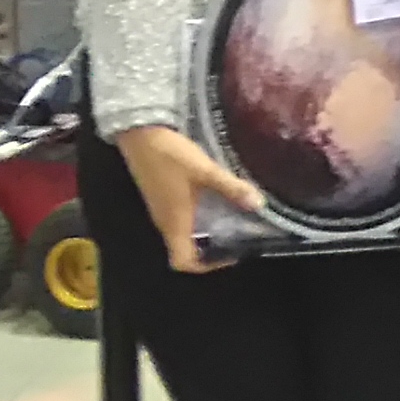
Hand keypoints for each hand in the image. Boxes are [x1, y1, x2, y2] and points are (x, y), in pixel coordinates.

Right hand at [114, 121, 263, 275]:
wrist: (140, 133)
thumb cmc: (170, 156)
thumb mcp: (205, 171)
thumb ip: (231, 188)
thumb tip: (259, 205)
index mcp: (174, 223)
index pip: (183, 262)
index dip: (205, 266)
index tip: (229, 254)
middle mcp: (164, 222)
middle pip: (184, 249)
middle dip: (210, 248)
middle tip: (236, 235)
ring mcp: (160, 210)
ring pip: (182, 233)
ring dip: (204, 232)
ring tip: (230, 219)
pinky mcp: (159, 196)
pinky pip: (178, 218)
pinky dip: (197, 218)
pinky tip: (213, 201)